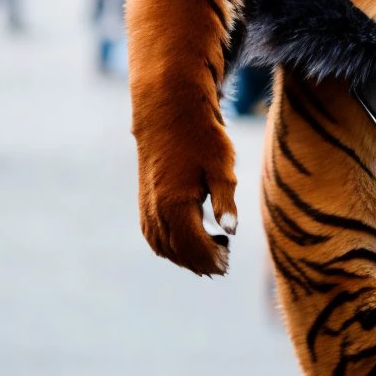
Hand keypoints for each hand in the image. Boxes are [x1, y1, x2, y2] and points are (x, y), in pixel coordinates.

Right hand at [134, 98, 238, 275]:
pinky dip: (170, 246)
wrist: (169, 112)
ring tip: (209, 255)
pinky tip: (188, 243)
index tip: (229, 261)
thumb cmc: (201, 136)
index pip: (194, 247)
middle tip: (224, 262)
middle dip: (200, 263)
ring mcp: (146, 206)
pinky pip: (154, 236)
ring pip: (162, 247)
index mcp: (175, 204)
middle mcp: (156, 210)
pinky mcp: (144, 201)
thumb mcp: (222, 166)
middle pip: (177, 252)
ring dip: (184, 258)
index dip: (212, 260)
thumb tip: (231, 231)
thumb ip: (226, 201)